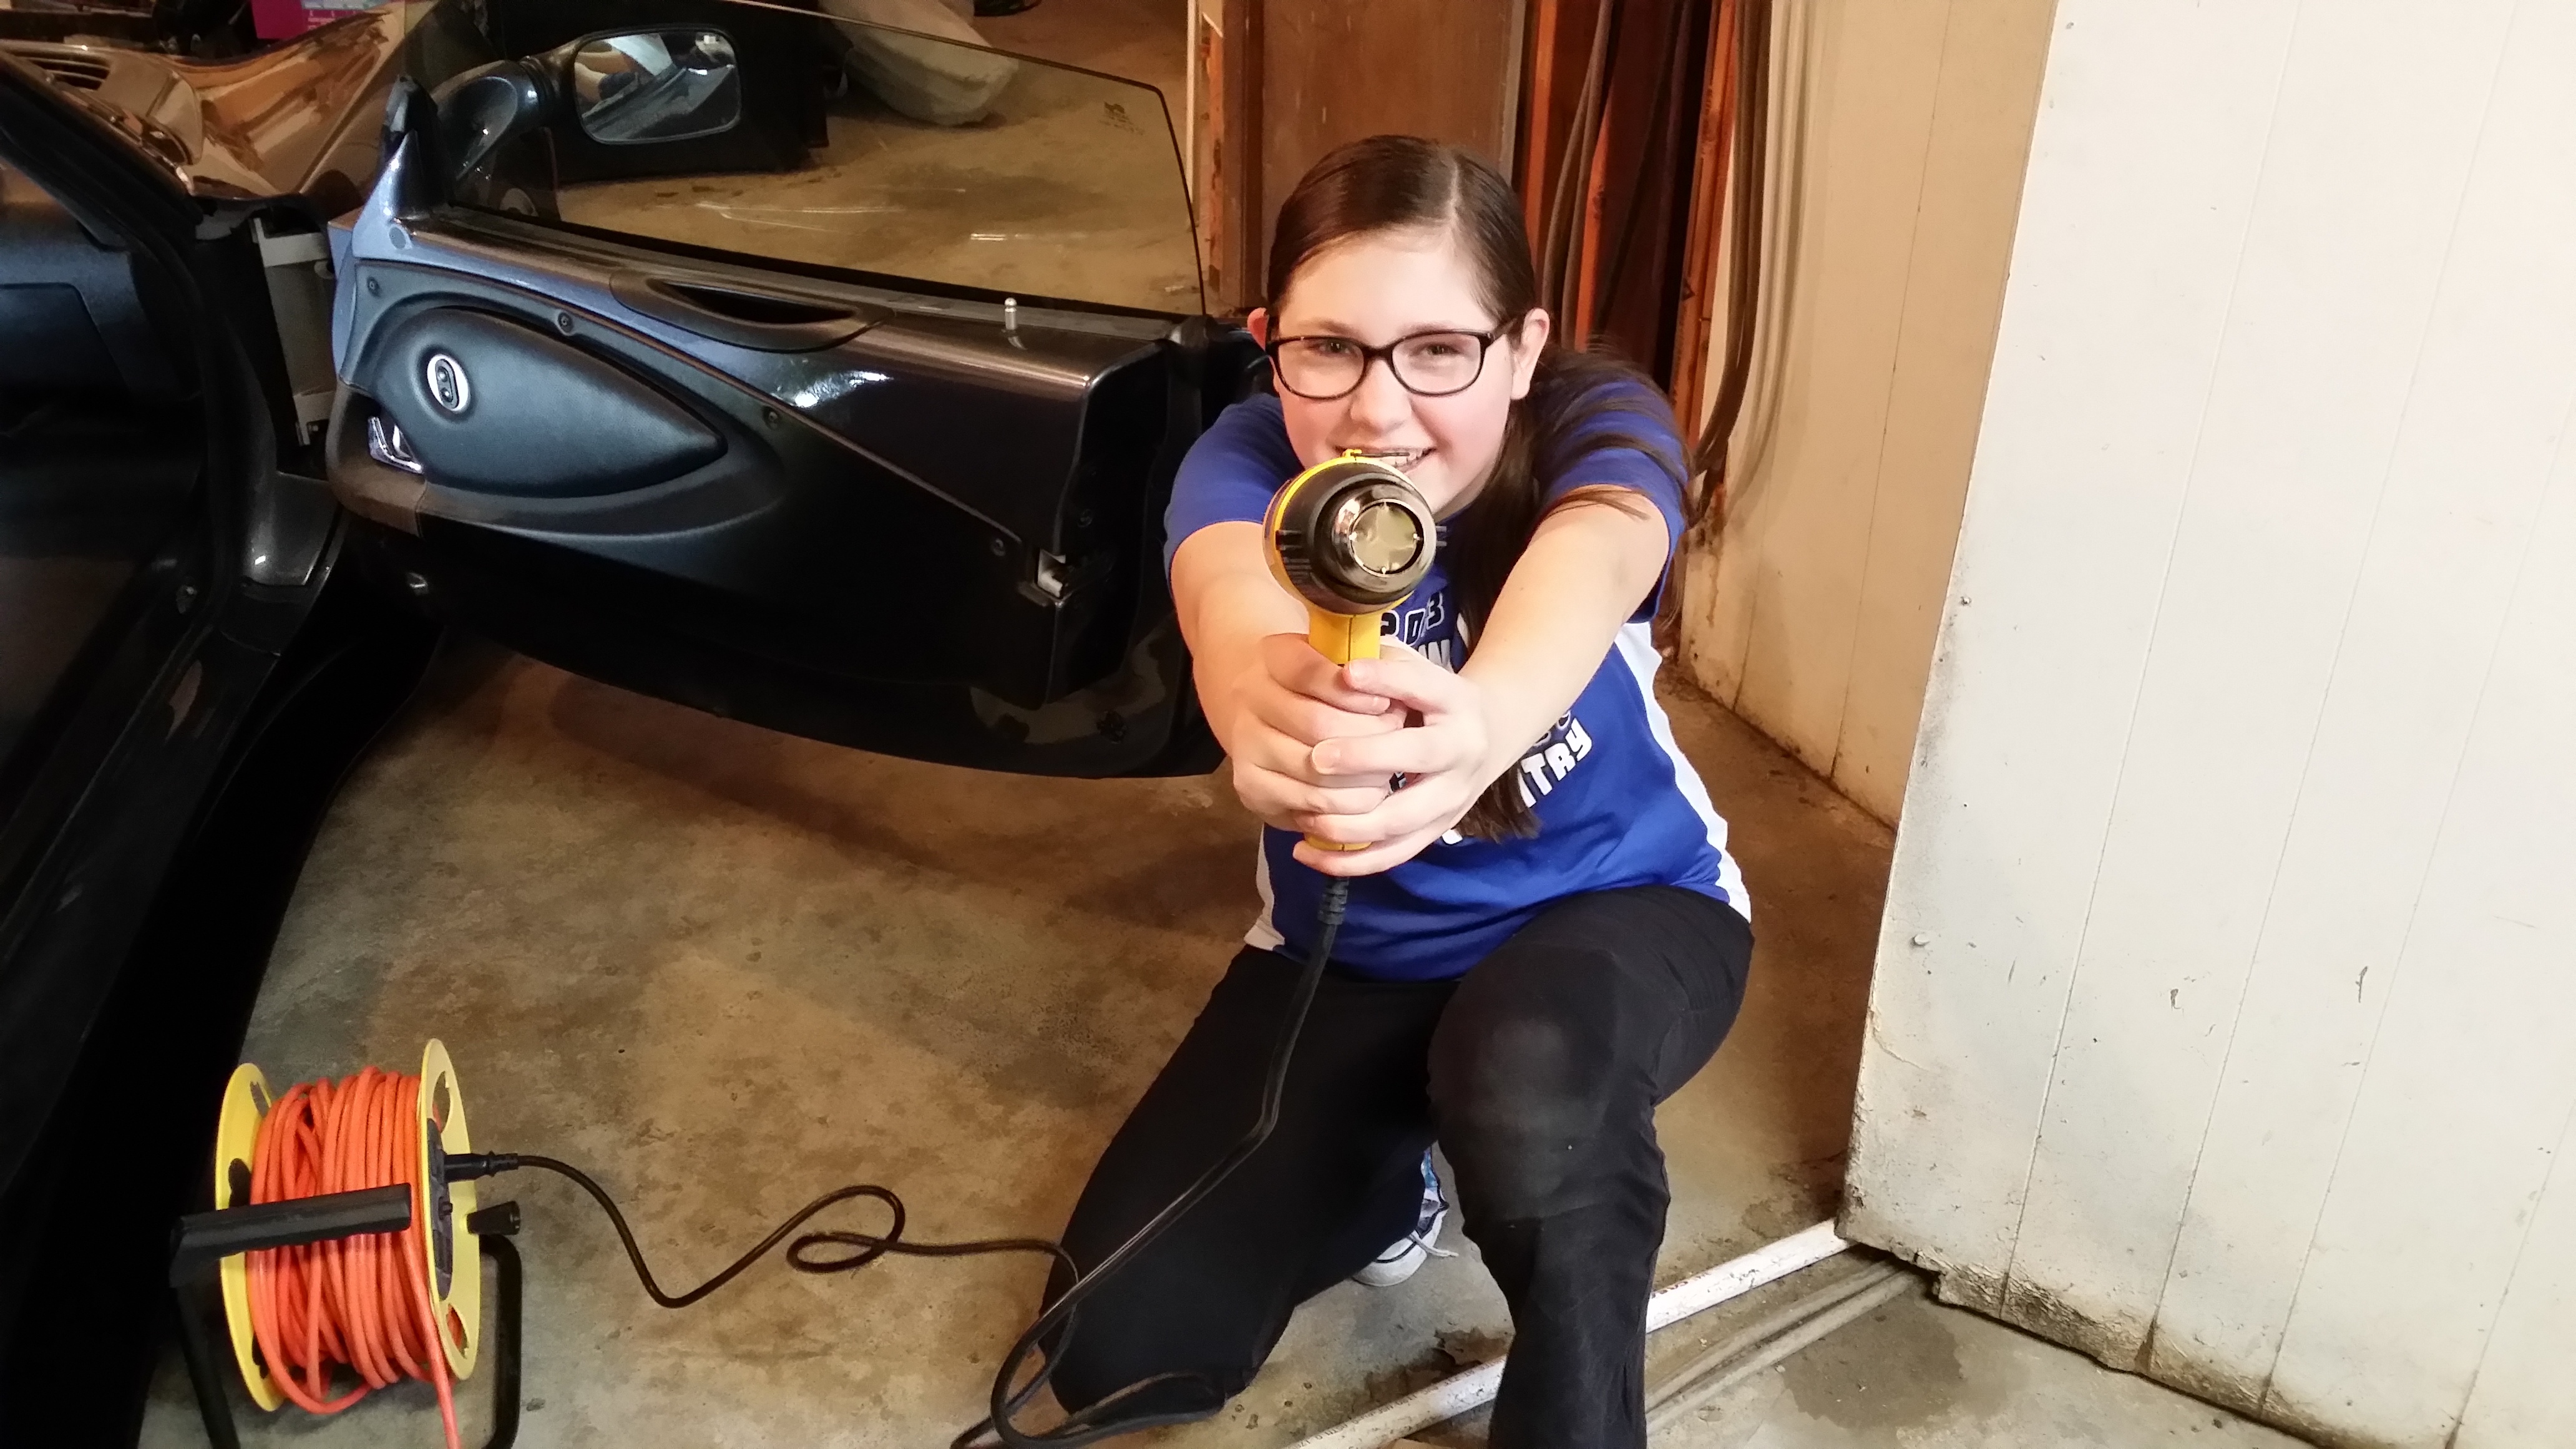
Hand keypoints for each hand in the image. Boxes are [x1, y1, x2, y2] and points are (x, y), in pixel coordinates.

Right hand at [1225, 633, 1406, 831]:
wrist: (1269, 717)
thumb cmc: (1321, 689)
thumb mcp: (1340, 663)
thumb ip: (1365, 669)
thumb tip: (1394, 695)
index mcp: (1274, 656)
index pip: (1310, 672)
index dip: (1354, 692)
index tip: (1386, 701)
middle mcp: (1250, 696)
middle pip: (1316, 722)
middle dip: (1367, 735)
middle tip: (1397, 741)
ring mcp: (1245, 744)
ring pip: (1316, 768)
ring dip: (1363, 775)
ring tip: (1388, 772)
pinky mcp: (1251, 787)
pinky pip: (1310, 802)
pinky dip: (1348, 803)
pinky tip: (1367, 795)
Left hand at [1289, 642, 1496, 875]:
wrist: (1488, 734)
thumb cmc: (1431, 696)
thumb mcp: (1416, 667)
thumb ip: (1380, 662)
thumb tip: (1332, 660)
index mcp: (1455, 701)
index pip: (1421, 685)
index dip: (1385, 679)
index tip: (1346, 673)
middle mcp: (1461, 750)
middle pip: (1416, 757)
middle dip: (1366, 759)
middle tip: (1317, 757)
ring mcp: (1452, 797)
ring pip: (1402, 819)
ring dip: (1351, 822)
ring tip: (1306, 815)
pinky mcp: (1436, 829)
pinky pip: (1393, 854)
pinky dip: (1350, 860)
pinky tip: (1307, 852)